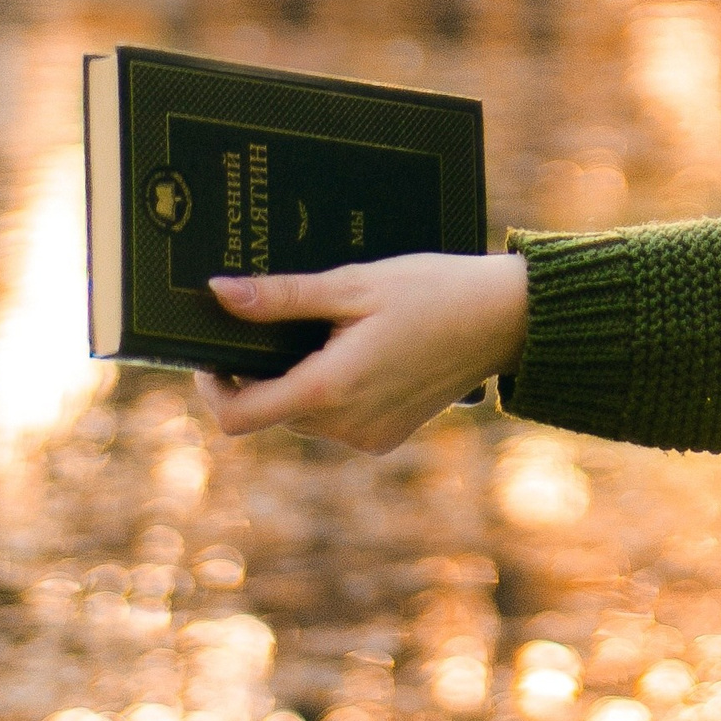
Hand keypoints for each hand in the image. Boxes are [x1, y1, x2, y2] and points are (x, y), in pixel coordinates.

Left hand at [196, 251, 529, 454]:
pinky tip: (366, 350)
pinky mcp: (386, 437)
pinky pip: (337, 420)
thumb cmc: (434, 290)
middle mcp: (345, 427)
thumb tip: (219, 293)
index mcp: (330, 390)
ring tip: (335, 328)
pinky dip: (334, 391)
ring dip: (301, 379)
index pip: (237, 415)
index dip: (213, 386)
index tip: (214, 351)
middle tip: (282, 318)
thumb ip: (283, 296)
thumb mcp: (355, 283)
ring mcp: (368, 438)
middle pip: (271, 410)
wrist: (507, 319)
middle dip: (264, 371)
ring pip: (303, 416)